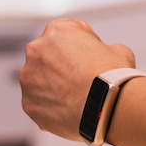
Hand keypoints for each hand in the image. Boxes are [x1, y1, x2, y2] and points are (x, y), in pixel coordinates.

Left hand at [19, 19, 135, 140]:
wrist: (106, 107)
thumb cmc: (113, 77)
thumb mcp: (118, 50)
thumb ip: (102, 49)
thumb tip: (104, 57)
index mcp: (57, 31)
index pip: (65, 36)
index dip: (80, 49)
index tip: (89, 61)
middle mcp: (36, 50)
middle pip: (47, 58)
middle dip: (60, 68)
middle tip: (80, 82)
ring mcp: (29, 79)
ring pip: (39, 83)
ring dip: (52, 89)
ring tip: (75, 101)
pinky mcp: (28, 104)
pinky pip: (38, 105)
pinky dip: (50, 109)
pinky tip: (68, 113)